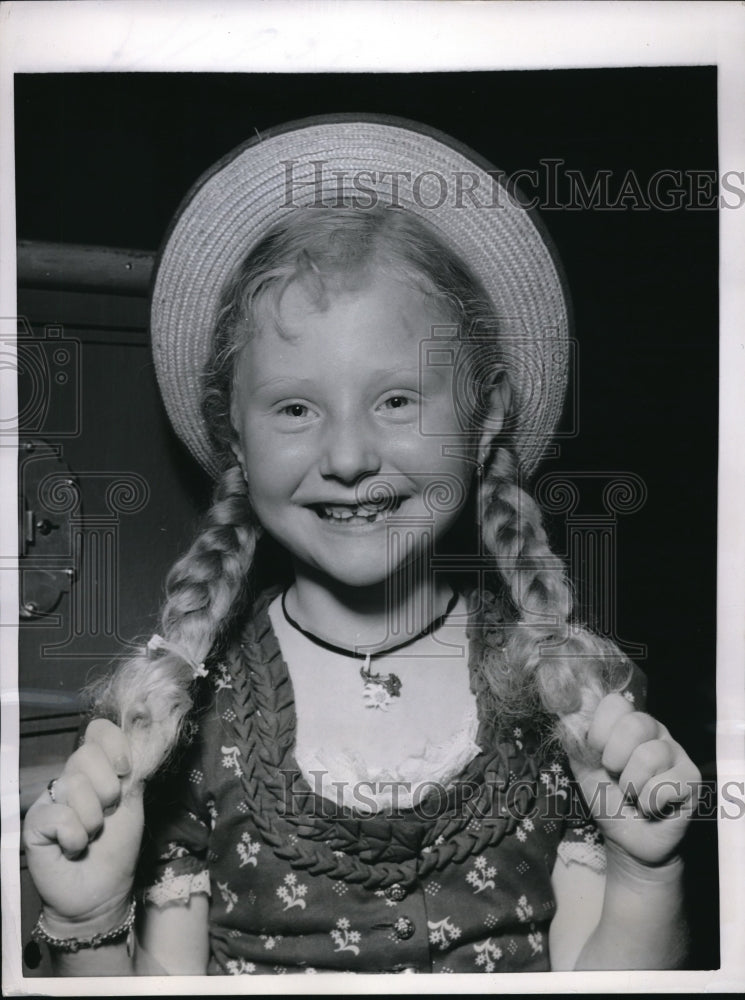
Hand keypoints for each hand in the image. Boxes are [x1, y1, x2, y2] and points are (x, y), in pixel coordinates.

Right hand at [22, 719, 144, 934]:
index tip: (125, 771)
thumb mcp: (133, 801)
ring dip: (94, 820)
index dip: (114, 745)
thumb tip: (144, 720)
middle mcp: (69, 778)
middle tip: (107, 816)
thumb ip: (134, 766)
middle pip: (86, 755)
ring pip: (76, 786)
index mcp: (95, 769)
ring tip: (90, 836)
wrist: (102, 892)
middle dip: (108, 791)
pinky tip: (73, 849)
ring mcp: (49, 800)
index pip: (98, 730)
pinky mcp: (33, 824)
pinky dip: (75, 838)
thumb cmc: (117, 847)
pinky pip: (60, 816)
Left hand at [567, 693, 699, 867]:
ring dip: (631, 786)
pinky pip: (666, 784)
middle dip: (615, 758)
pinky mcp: (692, 779)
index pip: (616, 703)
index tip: (597, 753)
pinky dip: (649, 803)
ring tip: (633, 795)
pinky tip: (651, 807)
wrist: (626, 840)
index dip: (599, 730)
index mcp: (628, 722)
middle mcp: (656, 732)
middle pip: (636, 724)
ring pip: (650, 756)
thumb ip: (576, 740)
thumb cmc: (607, 798)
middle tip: (615, 776)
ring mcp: (677, 753)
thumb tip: (569, 712)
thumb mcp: (583, 767)